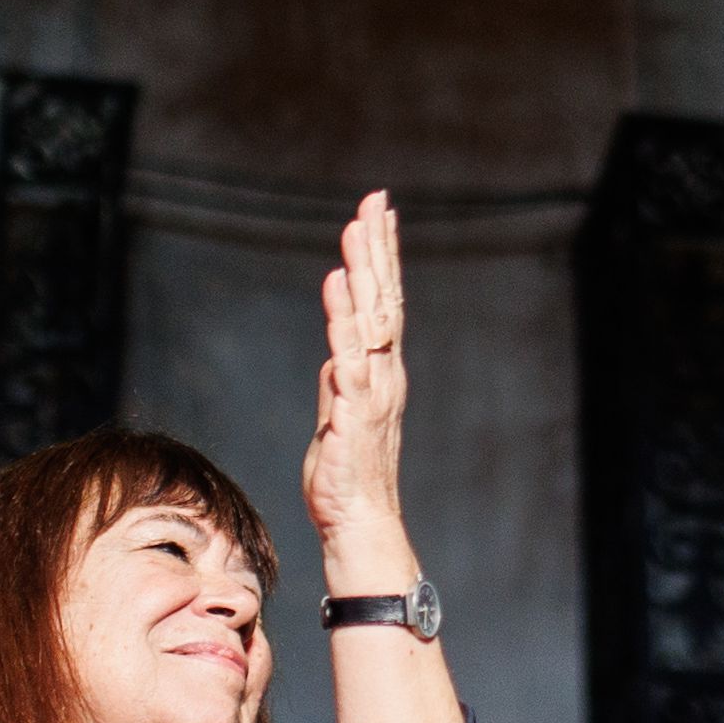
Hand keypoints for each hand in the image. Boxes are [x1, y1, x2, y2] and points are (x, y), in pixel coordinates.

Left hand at [306, 192, 412, 555]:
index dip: (384, 258)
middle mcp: (384, 372)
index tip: (380, 214)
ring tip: (357, 228)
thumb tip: (339, 352)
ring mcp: (372, 389)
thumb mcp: (338, 414)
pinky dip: (344, 318)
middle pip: (384, 299)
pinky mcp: (354, 409)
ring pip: (370, 318)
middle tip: (375, 201)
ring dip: (365, 271)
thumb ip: (341, 379)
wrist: (359, 521)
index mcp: (381, 370)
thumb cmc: (347, 473)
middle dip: (378, 248)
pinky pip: (349, 354)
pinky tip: (337, 284)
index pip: (385, 303)